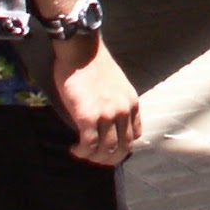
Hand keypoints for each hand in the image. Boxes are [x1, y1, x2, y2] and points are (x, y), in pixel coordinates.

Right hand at [53, 36, 141, 164]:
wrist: (82, 51)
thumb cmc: (94, 66)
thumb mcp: (117, 85)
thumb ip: (117, 103)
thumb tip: (109, 121)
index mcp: (132, 103)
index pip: (135, 135)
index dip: (121, 147)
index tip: (107, 148)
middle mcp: (123, 111)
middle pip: (123, 147)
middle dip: (109, 159)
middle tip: (94, 158)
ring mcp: (107, 114)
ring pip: (106, 150)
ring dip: (94, 157)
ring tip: (82, 153)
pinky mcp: (88, 116)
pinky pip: (88, 145)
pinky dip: (81, 151)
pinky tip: (74, 148)